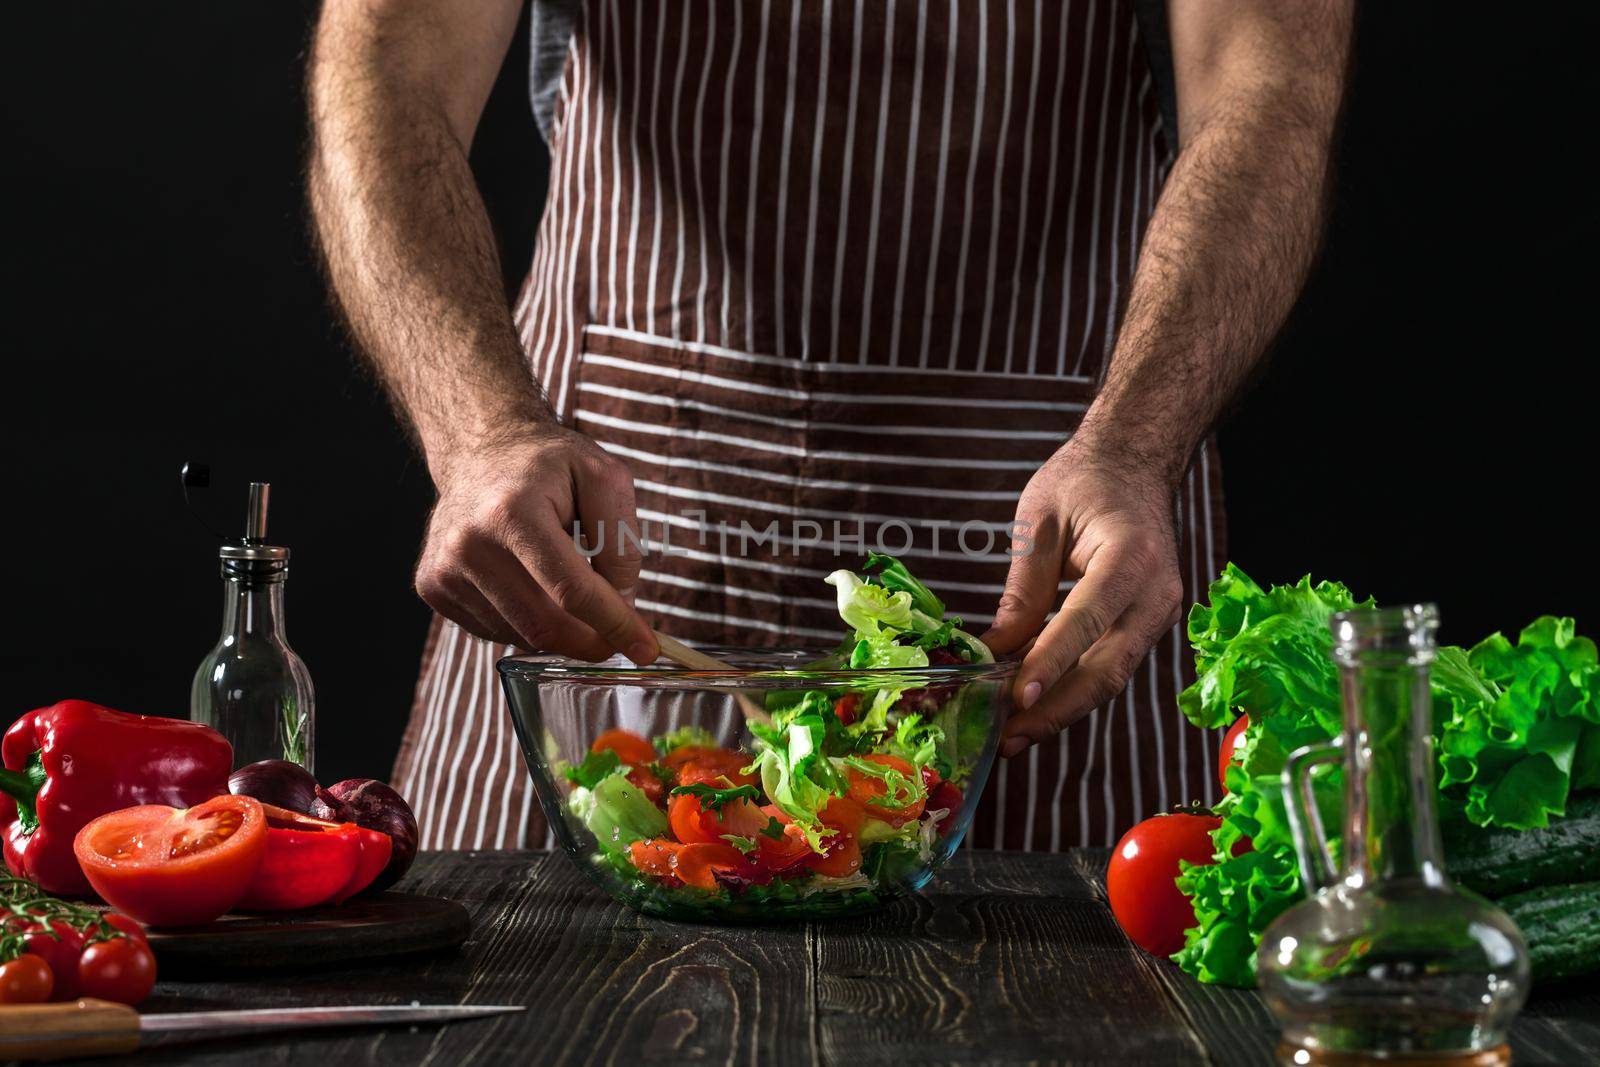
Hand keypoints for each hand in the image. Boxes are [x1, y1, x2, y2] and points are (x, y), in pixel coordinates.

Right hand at [414, 422, 657, 663]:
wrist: (480, 449)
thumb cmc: (547, 465)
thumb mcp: (604, 479)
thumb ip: (622, 542)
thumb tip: (621, 605)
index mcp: (513, 512)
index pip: (571, 590)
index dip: (614, 625)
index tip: (646, 649)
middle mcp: (469, 544)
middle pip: (545, 625)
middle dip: (592, 641)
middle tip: (618, 637)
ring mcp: (444, 570)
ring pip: (522, 635)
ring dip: (560, 628)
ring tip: (565, 583)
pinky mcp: (433, 587)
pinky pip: (495, 631)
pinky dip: (527, 622)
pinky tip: (530, 584)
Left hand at [982, 437, 1183, 756]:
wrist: (1137, 462)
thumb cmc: (1085, 481)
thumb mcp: (1039, 522)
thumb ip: (1023, 591)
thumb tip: (995, 651)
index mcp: (1131, 557)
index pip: (1086, 622)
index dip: (1050, 665)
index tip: (1014, 699)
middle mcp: (1157, 593)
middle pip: (1107, 669)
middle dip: (1055, 709)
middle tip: (1007, 739)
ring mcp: (1160, 613)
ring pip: (1111, 677)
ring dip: (1062, 709)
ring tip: (1014, 736)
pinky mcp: (1149, 625)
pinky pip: (1110, 665)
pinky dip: (1073, 689)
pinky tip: (1035, 706)